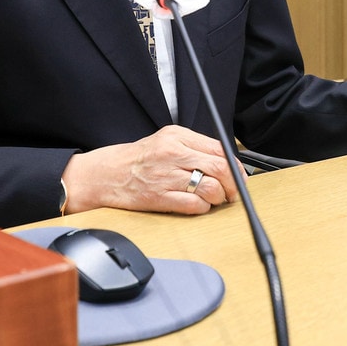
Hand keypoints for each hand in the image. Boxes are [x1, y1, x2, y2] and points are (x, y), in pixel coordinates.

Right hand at [60, 125, 242, 216]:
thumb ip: (194, 146)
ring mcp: (166, 177)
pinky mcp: (160, 197)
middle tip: (233, 192)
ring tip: (214, 199)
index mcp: (176, 136)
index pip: (219, 149)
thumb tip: (226, 160)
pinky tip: (198, 205)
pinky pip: (194, 206)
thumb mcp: (166, 140)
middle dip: (233, 184)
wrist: (107, 174)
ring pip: (210, 188)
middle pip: (220, 168)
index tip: (239, 174)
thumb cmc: (139, 159)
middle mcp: (173, 154)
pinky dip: (203, 208)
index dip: (235, 165)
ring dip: (218, 198)